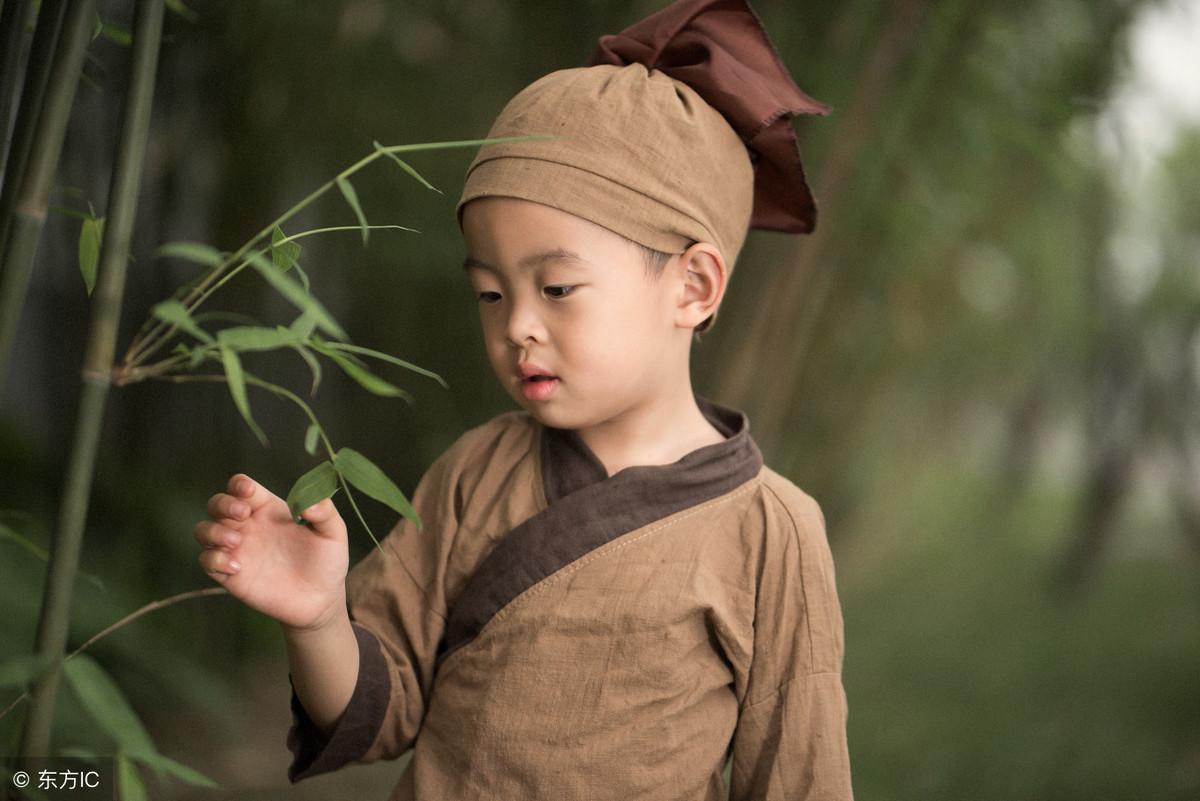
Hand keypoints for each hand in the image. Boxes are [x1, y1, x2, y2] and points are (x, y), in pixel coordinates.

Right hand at [194, 473, 348, 630]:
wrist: (320, 600)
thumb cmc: (327, 562)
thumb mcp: (333, 533)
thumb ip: (324, 512)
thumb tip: (307, 502)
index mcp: (270, 509)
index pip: (243, 487)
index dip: (240, 485)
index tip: (248, 491)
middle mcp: (249, 526)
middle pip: (217, 503)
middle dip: (223, 504)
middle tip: (242, 515)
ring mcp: (238, 550)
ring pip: (204, 530)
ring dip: (213, 531)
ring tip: (236, 542)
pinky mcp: (230, 574)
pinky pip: (207, 561)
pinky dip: (214, 559)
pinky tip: (237, 567)